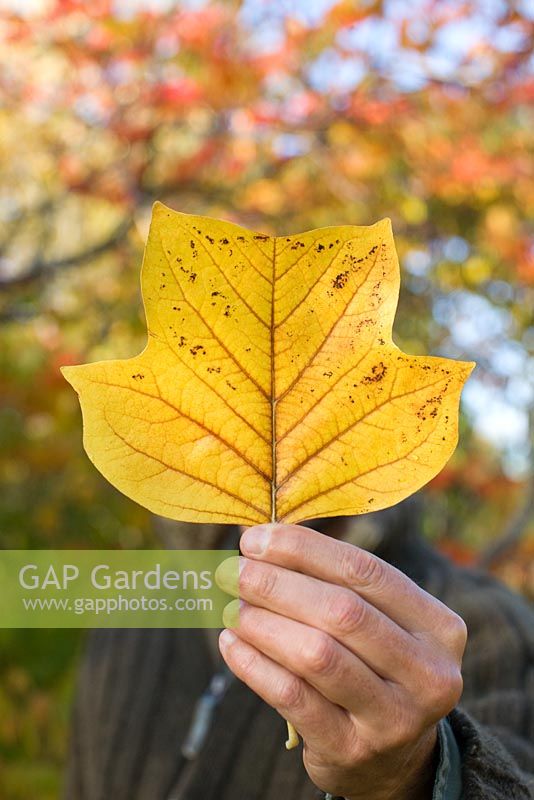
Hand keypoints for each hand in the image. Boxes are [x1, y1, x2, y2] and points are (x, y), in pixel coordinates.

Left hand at [215, 523, 466, 799]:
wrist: (390, 758)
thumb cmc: (372, 666)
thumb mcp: (378, 623)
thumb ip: (334, 582)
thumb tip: (262, 541)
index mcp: (438, 626)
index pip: (365, 571)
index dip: (305, 550)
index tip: (256, 539)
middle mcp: (428, 673)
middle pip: (342, 611)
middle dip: (278, 584)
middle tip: (234, 571)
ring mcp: (394, 718)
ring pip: (317, 654)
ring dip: (263, 623)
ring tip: (233, 608)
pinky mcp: (352, 750)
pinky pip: (292, 698)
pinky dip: (254, 665)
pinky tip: (231, 644)